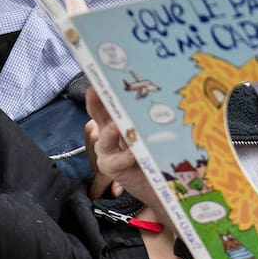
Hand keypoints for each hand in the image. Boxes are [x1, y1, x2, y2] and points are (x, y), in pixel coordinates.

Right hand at [84, 88, 159, 209]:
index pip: (107, 101)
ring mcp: (106, 150)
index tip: (102, 75)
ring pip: (105, 137)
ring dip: (111, 131)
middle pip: (98, 114)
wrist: (160, 183)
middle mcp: (107, 133)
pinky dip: (125, 156)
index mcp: (116, 119)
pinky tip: (133, 153)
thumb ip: (150, 118)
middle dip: (96, 101)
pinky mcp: (110, 167)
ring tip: (117, 126)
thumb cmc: (156, 153)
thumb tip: (161, 94)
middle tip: (96, 90)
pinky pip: (116, 160)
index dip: (103, 89)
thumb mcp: (153, 131)